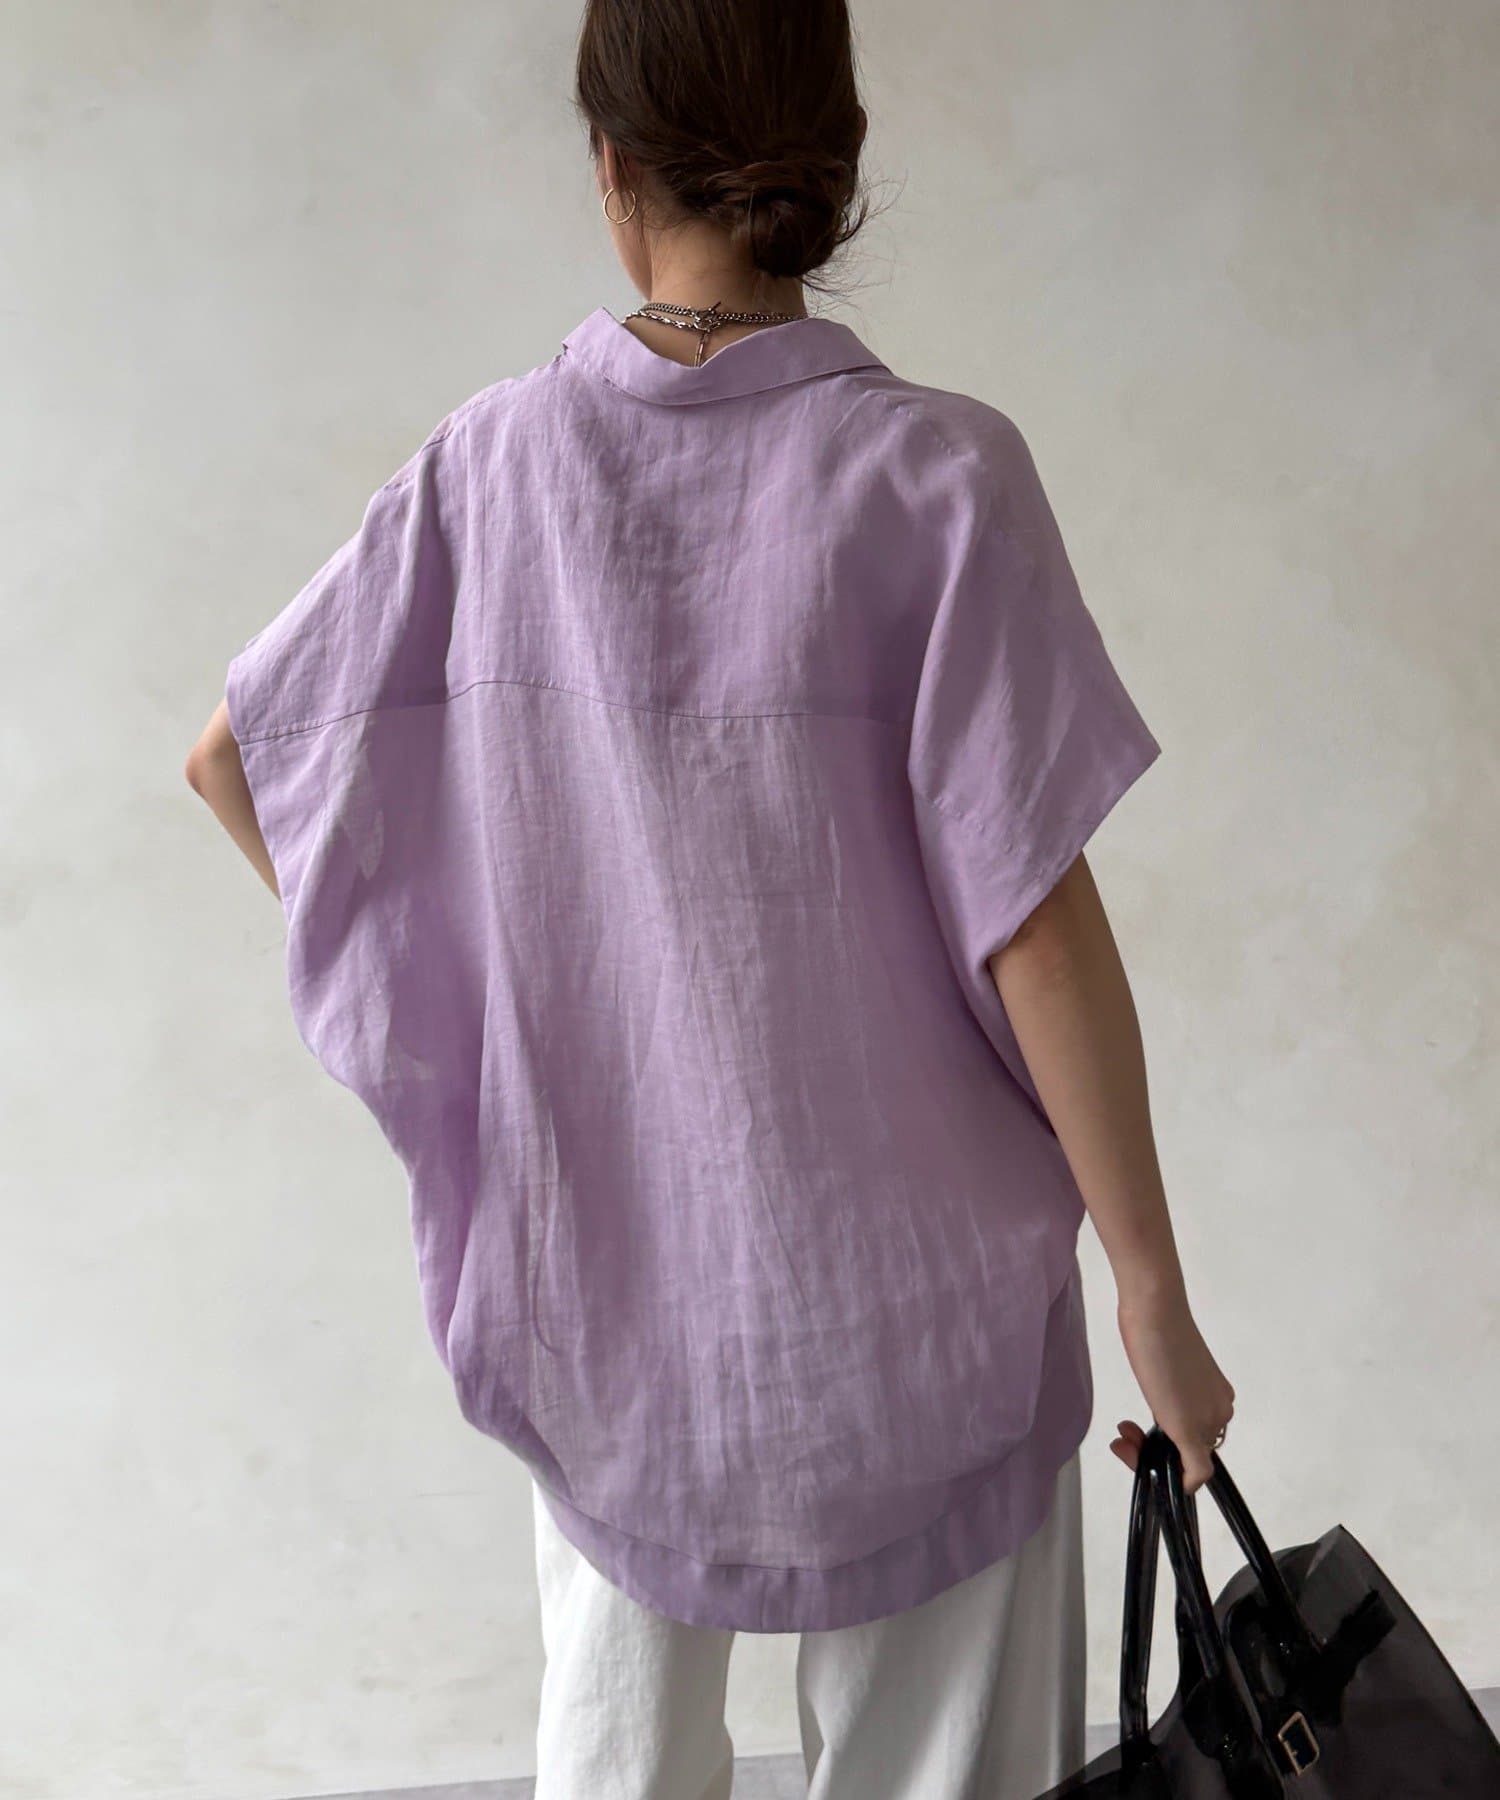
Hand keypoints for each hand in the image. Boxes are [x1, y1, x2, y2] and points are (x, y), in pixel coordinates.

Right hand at [1111, 1291, 1233, 1491]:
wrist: (1156, 1311)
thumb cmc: (1154, 1325)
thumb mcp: (1165, 1363)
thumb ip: (1169, 1388)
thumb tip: (1163, 1402)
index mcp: (1217, 1395)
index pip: (1198, 1433)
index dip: (1169, 1439)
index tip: (1138, 1428)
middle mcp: (1219, 1409)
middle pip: (1192, 1448)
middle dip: (1157, 1449)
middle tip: (1124, 1435)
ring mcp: (1206, 1420)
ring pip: (1187, 1458)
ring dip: (1152, 1456)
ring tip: (1123, 1437)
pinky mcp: (1189, 1428)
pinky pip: (1196, 1471)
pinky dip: (1183, 1482)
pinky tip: (1157, 1474)